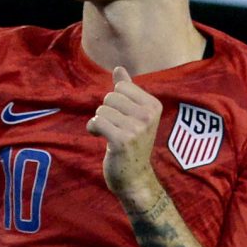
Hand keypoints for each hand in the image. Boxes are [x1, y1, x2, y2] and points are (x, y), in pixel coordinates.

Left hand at [88, 66, 162, 201]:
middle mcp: (148, 116)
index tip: (122, 117)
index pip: (121, 86)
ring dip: (100, 122)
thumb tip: (119, 68)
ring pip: (102, 109)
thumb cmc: (132, 144)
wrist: (134, 178)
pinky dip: (93, 128)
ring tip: (109, 134)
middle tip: (115, 128)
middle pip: (110, 96)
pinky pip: (97, 122)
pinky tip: (99, 137)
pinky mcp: (122, 141)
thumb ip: (127, 90)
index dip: (115, 100)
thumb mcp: (134, 115)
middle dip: (106, 111)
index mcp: (154, 106)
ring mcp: (136, 129)